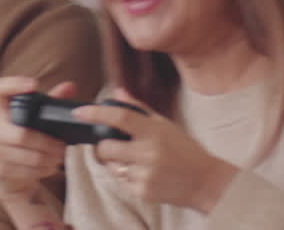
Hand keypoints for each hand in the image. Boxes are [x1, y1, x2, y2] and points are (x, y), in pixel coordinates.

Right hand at [0, 76, 75, 203]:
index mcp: (0, 109)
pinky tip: (49, 168)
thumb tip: (70, 86)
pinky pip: (20, 171)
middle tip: (62, 146)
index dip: (14, 85)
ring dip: (45, 158)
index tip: (34, 84)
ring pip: (21, 154)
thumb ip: (52, 102)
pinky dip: (39, 171)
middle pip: (18, 134)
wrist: (10, 176)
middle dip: (45, 142)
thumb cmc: (25, 141)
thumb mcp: (38, 120)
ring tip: (58, 158)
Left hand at [73, 89, 237, 213]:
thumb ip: (138, 109)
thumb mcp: (165, 124)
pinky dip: (125, 175)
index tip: (80, 112)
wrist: (203, 180)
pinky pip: (121, 180)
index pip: (120, 118)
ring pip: (111, 166)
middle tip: (110, 144)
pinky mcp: (142, 191)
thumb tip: (118, 92)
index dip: (96, 114)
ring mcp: (144, 174)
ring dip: (114, 161)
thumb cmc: (184, 149)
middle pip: (106, 147)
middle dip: (102, 146)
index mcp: (154, 131)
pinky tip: (143, 172)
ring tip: (134, 159)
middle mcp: (148, 152)